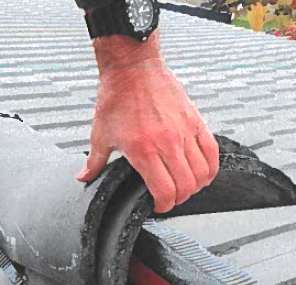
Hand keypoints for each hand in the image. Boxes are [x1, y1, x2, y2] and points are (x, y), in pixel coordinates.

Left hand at [76, 32, 219, 213]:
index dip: (165, 206)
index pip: (165, 191)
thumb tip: (84, 177)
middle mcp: (167, 143)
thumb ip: (94, 162)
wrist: (132, 67)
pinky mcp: (195, 121)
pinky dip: (211, 168)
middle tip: (171, 198)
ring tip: (187, 187)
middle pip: (186, 186)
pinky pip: (212, 152)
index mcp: (143, 151)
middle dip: (179, 199)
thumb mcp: (100, 135)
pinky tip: (203, 173)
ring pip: (202, 172)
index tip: (159, 206)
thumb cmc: (116, 98)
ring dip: (196, 186)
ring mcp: (184, 132)